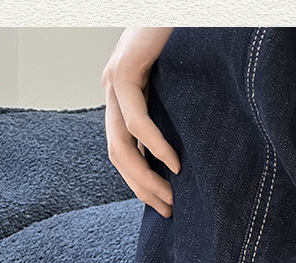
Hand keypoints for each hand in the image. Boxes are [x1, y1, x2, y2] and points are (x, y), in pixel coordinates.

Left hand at [102, 28, 179, 217]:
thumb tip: (183, 160)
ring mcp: (114, 83)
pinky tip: (174, 165)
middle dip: (143, 189)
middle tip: (168, 210)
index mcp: (122, 100)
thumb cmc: (183, 42)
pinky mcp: (124, 72)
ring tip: (170, 196)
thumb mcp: (175, 88)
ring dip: (146, 178)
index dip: (142, 184)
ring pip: (122, 145)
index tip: (165, 206)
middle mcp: (112, 94)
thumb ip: (170, 116)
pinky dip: (155, 146)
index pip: (125, 154)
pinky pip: (137, 121)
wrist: (174, 8)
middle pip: (119, 157)